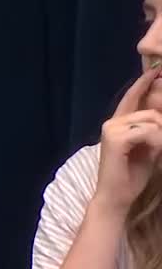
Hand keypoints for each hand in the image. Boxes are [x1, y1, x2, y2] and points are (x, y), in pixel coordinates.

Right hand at [94, 67, 161, 214]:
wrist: (116, 197)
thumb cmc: (132, 176)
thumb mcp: (149, 148)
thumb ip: (154, 130)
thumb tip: (161, 116)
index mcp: (118, 124)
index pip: (132, 97)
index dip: (144, 83)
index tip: (155, 71)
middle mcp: (112, 122)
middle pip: (152, 112)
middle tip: (159, 147)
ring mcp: (111, 128)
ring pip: (152, 120)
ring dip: (161, 138)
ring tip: (155, 152)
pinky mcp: (115, 138)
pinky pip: (148, 131)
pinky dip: (156, 143)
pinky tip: (150, 153)